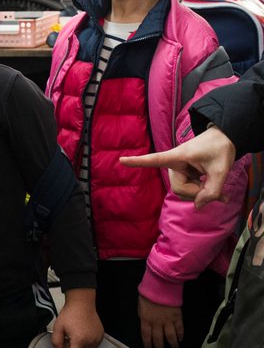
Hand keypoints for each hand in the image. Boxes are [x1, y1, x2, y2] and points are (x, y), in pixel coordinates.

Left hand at [51, 288, 103, 347]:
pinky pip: (92, 345)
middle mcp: (91, 341)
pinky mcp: (100, 336)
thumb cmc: (71, 313)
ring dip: (79, 346)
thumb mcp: (58, 327)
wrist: (82, 303)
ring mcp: (97, 339)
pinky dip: (86, 342)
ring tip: (74, 334)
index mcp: (80, 340)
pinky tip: (82, 333)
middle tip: (67, 338)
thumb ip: (56, 342)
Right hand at [120, 126, 234, 208]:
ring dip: (201, 193)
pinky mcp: (184, 175)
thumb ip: (212, 191)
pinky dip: (203, 193)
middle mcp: (174, 164)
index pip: (154, 160)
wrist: (225, 140)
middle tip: (218, 191)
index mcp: (178, 156)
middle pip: (179, 189)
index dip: (138, 162)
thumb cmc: (220, 149)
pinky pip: (189, 190)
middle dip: (198, 193)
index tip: (121, 160)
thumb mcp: (221, 171)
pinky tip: (218, 193)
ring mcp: (179, 171)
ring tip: (218, 187)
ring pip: (184, 192)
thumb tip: (197, 207)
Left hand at [139, 295, 183, 347]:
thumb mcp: (140, 306)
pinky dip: (180, 334)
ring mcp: (168, 321)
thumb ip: (144, 317)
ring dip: (172, 343)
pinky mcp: (177, 317)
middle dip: (160, 347)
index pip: (146, 335)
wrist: (161, 287)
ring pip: (170, 336)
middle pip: (158, 338)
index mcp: (146, 320)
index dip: (148, 343)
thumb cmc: (148, 294)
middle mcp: (157, 323)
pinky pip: (179, 328)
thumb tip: (147, 324)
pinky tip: (181, 338)